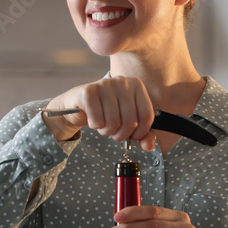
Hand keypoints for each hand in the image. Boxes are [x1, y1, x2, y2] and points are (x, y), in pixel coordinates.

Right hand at [41, 76, 156, 149]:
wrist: (79, 104)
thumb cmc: (107, 112)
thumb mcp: (127, 121)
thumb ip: (143, 134)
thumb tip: (149, 146)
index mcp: (136, 85)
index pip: (147, 116)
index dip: (140, 133)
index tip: (132, 135)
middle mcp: (122, 81)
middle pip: (131, 122)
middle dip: (121, 134)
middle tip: (114, 131)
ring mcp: (104, 84)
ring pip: (113, 123)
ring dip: (106, 131)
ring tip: (103, 124)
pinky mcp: (88, 91)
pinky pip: (97, 121)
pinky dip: (95, 126)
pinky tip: (92, 118)